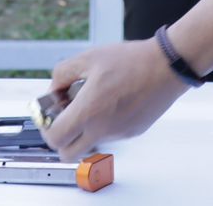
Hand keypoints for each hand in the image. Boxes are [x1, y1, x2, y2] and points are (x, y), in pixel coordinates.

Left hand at [42, 39, 188, 160]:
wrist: (166, 66)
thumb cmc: (132, 61)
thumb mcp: (89, 57)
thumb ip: (62, 73)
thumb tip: (54, 90)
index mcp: (88, 111)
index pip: (55, 139)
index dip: (46, 128)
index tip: (50, 115)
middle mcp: (102, 128)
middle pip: (68, 154)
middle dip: (61, 139)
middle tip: (65, 118)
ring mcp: (118, 133)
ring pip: (90, 143)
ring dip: (84, 130)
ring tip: (93, 101)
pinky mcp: (132, 132)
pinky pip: (110, 135)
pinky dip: (104, 124)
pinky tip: (112, 102)